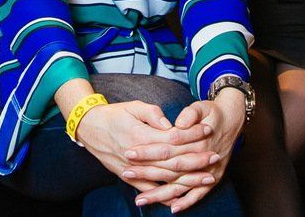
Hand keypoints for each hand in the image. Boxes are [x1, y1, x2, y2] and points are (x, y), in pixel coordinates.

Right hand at [75, 100, 212, 194]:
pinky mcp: (127, 176)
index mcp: (141, 136)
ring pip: (165, 178)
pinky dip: (164, 195)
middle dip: (196, 161)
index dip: (191, 134)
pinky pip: (149, 189)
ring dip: (188, 179)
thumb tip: (171, 124)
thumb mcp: (134, 106)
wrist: (89, 127)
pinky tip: (180, 197)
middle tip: (215, 157)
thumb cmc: (114, 114)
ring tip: (207, 178)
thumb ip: (153, 114)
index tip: (208, 130)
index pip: (173, 137)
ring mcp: (133, 169)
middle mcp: (138, 156)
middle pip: (173, 161)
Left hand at [127, 90, 246, 212]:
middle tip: (126, 173)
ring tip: (140, 200)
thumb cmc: (212, 113)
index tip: (130, 152)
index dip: (148, 150)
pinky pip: (199, 193)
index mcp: (198, 139)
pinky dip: (187, 202)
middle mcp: (203, 156)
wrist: (233, 121)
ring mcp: (209, 170)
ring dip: (160, 194)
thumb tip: (179, 124)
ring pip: (181, 184)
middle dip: (147, 173)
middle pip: (171, 168)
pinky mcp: (213, 177)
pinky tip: (172, 208)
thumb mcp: (202, 106)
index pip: (168, 146)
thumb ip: (190, 113)